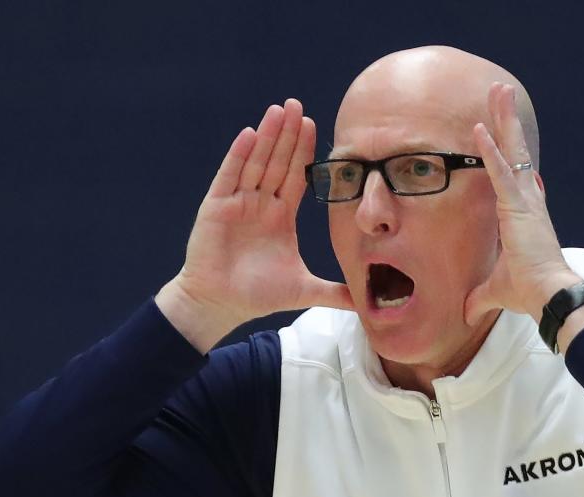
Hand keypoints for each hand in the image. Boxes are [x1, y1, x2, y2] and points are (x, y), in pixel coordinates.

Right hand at [157, 99, 352, 351]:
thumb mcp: (303, 290)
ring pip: (255, 163)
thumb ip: (334, 294)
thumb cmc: (257, 295)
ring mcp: (237, 203)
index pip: (295, 176)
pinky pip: (229, 176)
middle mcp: (260, 204)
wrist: (220, 305)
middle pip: (277, 162)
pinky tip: (249, 134)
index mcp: (280, 216)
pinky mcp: (216, 208)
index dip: (303, 151)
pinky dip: (238, 156)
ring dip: (266, 136)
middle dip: (287, 134)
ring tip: (278, 110)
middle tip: (297, 105)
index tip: (314, 124)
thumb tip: (366, 303)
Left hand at [463, 83, 581, 326]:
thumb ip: (479, 298)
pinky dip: (490, 149)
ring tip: (497, 91)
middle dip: (507, 123)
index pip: (513, 177)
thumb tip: (465, 314)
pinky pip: (501, 171)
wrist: (548, 296)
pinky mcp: (518, 206)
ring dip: (503, 121)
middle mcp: (528, 201)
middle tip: (499, 93)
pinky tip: (480, 127)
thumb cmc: (529, 293)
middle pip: (515, 152)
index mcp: (523, 216)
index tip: (501, 134)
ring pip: (512, 151)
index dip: (506, 154)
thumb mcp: (496, 292)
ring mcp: (525, 200)